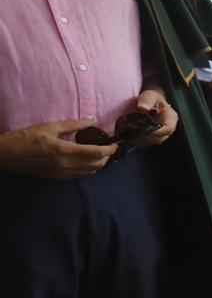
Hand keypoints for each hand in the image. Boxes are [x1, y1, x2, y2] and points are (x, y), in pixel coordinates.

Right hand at [0, 118, 116, 178]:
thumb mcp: (50, 127)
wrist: (7, 155)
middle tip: (108, 147)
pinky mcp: (56, 178)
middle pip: (96, 165)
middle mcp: (65, 165)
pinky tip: (86, 161)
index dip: (109, 150)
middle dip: (106, 157)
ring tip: (99, 153)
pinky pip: (79, 176)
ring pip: (89, 173)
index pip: (96, 153)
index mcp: (64, 151)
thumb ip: (73, 124)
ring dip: (98, 164)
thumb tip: (92, 119)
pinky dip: (88, 169)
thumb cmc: (27, 138)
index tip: (115, 144)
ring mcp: (61, 174)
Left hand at [127, 89, 176, 146]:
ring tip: (132, 132)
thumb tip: (143, 107)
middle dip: (147, 136)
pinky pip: (147, 142)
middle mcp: (168, 127)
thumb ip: (147, 100)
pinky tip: (132, 134)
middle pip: (160, 137)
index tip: (144, 130)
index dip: (157, 132)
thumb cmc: (152, 99)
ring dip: (142, 139)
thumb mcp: (150, 95)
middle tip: (134, 131)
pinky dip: (139, 140)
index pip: (168, 129)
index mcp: (170, 118)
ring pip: (152, 141)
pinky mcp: (153, 137)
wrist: (149, 101)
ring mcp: (160, 134)